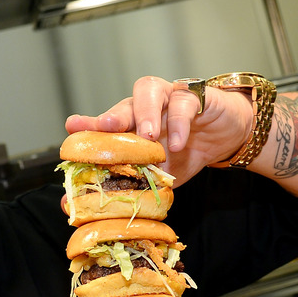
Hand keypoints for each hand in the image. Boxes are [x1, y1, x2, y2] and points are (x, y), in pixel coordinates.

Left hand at [65, 76, 252, 185]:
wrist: (226, 138)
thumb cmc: (184, 153)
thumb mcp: (155, 176)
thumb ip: (123, 186)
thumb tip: (71, 205)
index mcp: (131, 125)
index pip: (106, 122)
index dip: (88, 123)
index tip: (72, 126)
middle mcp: (144, 107)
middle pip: (124, 104)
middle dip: (114, 115)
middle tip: (107, 126)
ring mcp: (168, 98)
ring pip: (149, 91)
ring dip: (147, 112)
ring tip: (148, 135)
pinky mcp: (195, 96)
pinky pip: (184, 104)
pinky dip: (180, 123)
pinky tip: (177, 143)